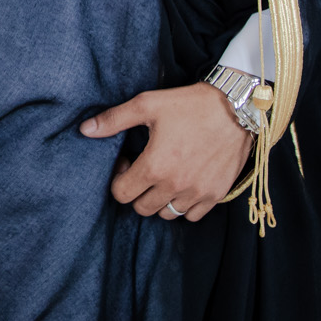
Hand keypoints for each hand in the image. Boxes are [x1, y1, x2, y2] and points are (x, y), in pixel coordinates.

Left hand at [82, 82, 253, 221]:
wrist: (235, 108)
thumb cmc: (189, 104)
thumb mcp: (147, 105)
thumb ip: (114, 119)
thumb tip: (85, 130)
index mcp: (155, 166)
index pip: (122, 194)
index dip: (119, 178)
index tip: (129, 162)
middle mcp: (176, 185)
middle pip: (142, 208)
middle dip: (137, 191)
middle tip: (144, 169)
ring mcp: (198, 193)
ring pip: (166, 214)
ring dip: (160, 200)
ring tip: (164, 176)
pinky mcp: (216, 194)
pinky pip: (192, 216)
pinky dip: (184, 205)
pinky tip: (184, 183)